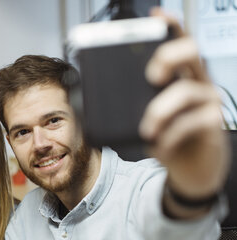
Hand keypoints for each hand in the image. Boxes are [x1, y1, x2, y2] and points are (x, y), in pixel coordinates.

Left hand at [139, 8, 229, 200]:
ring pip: (186, 92)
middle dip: (168, 57)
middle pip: (191, 51)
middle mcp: (195, 80)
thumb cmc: (164, 135)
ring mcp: (207, 100)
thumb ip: (124, 104)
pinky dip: (170, 136)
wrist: (189, 167)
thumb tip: (82, 101)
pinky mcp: (212, 123)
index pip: (176, 40)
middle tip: (151, 76)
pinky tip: (159, 145)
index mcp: (177, 74)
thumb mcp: (141, 117)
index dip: (168, 25)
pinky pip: (191, 123)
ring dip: (159, 112)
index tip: (154, 16)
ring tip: (147, 130)